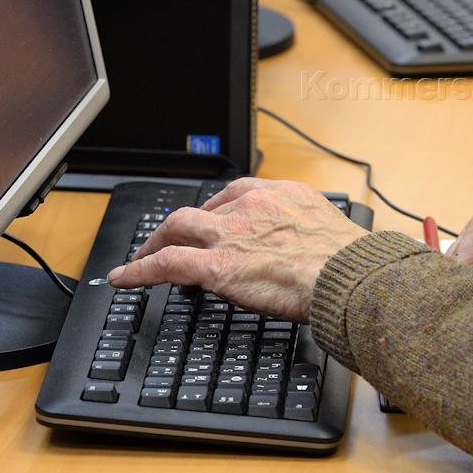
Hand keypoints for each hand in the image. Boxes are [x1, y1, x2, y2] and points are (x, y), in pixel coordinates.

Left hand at [106, 178, 367, 321]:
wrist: (348, 276)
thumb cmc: (349, 263)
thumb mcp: (331, 231)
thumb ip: (309, 234)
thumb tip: (309, 254)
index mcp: (283, 195)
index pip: (237, 194)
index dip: (218, 210)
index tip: (213, 223)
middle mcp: (253, 205)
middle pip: (202, 207)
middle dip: (181, 224)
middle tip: (170, 240)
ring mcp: (231, 233)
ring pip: (177, 227)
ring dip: (153, 242)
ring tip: (139, 257)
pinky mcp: (216, 265)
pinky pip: (165, 264)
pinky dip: (139, 270)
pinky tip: (123, 278)